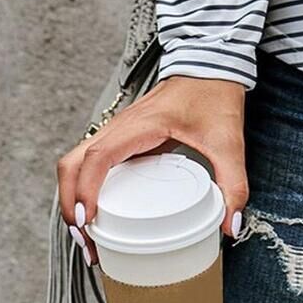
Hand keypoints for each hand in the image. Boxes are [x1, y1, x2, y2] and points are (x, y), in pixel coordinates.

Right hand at [56, 75, 249, 266]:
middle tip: (85, 238)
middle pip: (73, 163)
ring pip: (76, 162)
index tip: (88, 221)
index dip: (86, 190)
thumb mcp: (228, 140)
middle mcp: (121, 126)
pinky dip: (84, 188)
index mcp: (141, 124)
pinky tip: (98, 213)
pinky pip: (90, 162)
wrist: (212, 64)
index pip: (98, 156)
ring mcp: (118, 130)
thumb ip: (233, 182)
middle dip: (70, 203)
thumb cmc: (215, 93)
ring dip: (73, 197)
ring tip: (87, 235)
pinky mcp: (123, 136)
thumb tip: (230, 225)